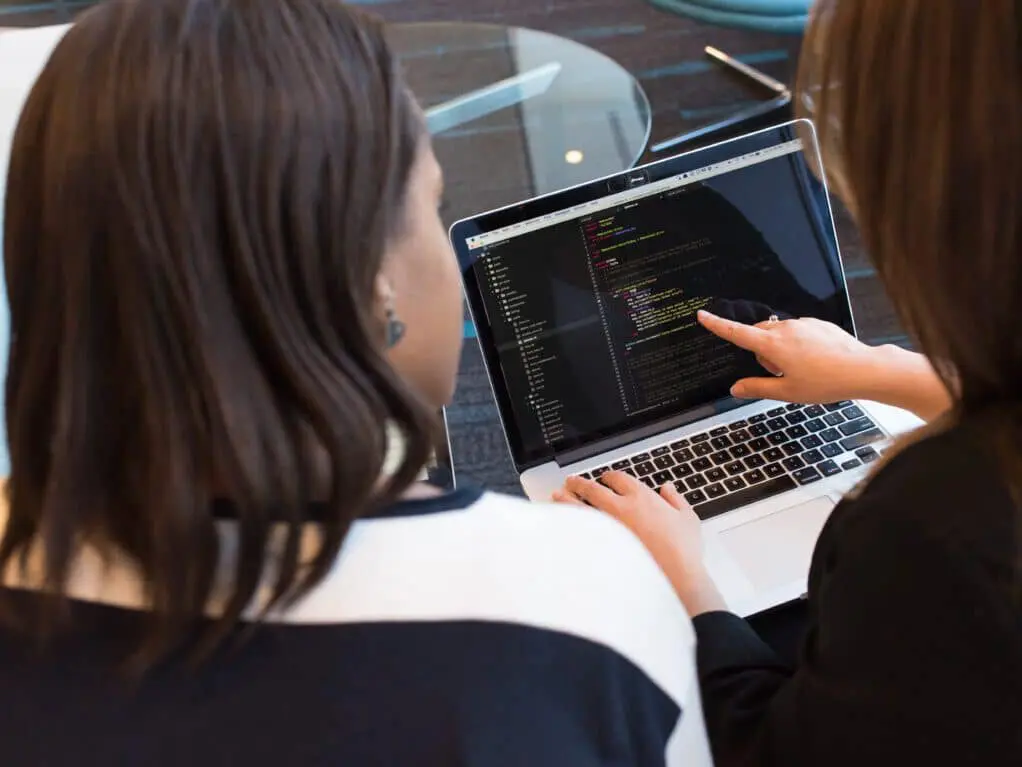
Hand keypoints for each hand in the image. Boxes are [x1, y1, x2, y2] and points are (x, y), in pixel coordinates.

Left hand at [554, 472, 725, 615]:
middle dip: (580, 483)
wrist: (674, 577)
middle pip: (592, 489)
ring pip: (579, 507)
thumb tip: (668, 489)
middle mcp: (620, 508)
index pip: (618, 478)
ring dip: (566, 499)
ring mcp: (606, 527)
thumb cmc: (682, 551)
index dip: (610, 476)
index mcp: (641, 497)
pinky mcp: (599, 546)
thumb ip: (676, 500)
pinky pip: (579, 530)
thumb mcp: (687, 519)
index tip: (606, 478)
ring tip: (558, 495)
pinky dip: (568, 524)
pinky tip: (562, 523)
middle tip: (572, 482)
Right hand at [697, 310, 879, 403]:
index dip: (717, 325)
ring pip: (778, 334)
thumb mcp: (787, 392)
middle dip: (761, 352)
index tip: (703, 316)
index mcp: (773, 346)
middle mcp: (786, 329)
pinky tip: (814, 361)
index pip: (737, 333)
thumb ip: (757, 388)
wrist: (862, 369)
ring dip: (780, 349)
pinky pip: (797, 331)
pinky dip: (797, 345)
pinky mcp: (817, 324)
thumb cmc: (826, 382)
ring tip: (802, 370)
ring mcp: (803, 324)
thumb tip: (736, 388)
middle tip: (779, 374)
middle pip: (759, 335)